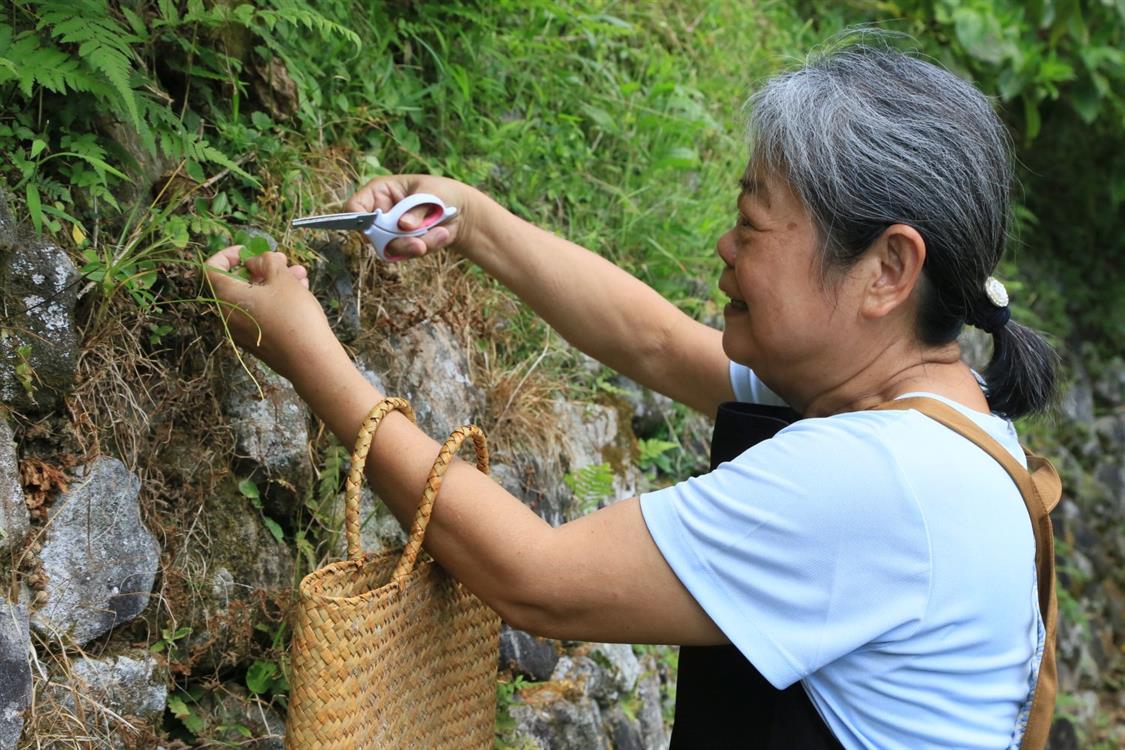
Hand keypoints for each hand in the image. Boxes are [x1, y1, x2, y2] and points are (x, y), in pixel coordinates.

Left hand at [204, 247, 341, 380]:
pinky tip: (300, 295)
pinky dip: (275, 301)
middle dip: (261, 268)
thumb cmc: (293, 315)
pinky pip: (260, 314)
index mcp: (226, 297)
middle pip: (237, 284)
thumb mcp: (282, 278)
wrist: (310, 361)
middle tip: (284, 262)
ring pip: (253, 299)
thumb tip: (257, 261)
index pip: (212, 268)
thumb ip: (267, 261)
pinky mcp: (258, 343)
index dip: (228, 254)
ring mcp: (242, 332)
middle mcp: (228, 315)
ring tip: (301, 277)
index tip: (250, 251)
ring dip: (274, 283)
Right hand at [345, 174, 477, 260]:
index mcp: (379, 192)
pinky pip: (408, 254)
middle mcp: (380, 213)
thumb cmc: (442, 192)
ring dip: (417, 245)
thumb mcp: (432, 193)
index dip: (358, 219)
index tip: (375, 227)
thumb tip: (403, 225)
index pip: (355, 207)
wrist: (461, 211)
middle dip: (397, 241)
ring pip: (391, 248)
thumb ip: (416, 209)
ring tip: (442, 232)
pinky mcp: (403, 246)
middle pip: (371, 235)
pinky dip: (427, 246)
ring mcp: (390, 232)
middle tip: (419, 244)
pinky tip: (443, 234)